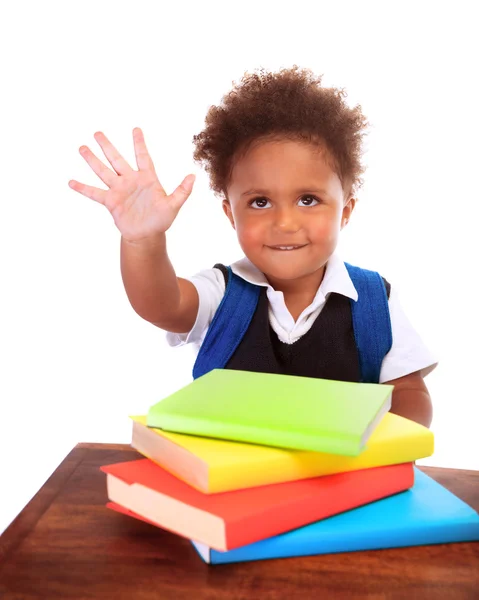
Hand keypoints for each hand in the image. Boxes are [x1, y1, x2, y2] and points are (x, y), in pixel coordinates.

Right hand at [68, 128, 194, 241]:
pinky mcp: (111, 202)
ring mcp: (119, 190)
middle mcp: (130, 181)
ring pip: (103, 171)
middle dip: (107, 146)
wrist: (147, 235)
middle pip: (117, 159)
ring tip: (82, 148)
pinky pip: (95, 193)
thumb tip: (193, 176)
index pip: (143, 157)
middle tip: (97, 132)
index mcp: (147, 179)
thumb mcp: (174, 205)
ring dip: (93, 160)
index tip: (135, 129)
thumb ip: (182, 191)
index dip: (139, 144)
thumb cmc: (161, 220)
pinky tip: (71, 182)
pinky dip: (83, 188)